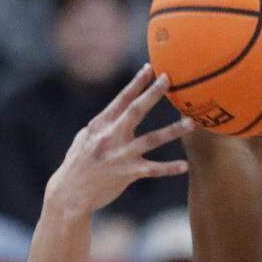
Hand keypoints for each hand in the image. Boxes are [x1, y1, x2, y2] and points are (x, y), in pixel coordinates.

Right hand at [46, 65, 191, 216]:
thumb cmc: (78, 164)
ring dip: (173, 130)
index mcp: (100, 125)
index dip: (136, 83)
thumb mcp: (84, 138)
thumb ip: (103, 124)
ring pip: (152, 140)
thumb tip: (117, 110)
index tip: (150, 68)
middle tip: (169, 79)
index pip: (121, 99)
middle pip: (136, 111)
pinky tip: (185, 166)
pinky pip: (153, 170)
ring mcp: (120, 155)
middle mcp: (111, 137)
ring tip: (191, 123)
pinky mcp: (127, 173)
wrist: (70, 193)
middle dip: (153, 93)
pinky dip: (169, 168)